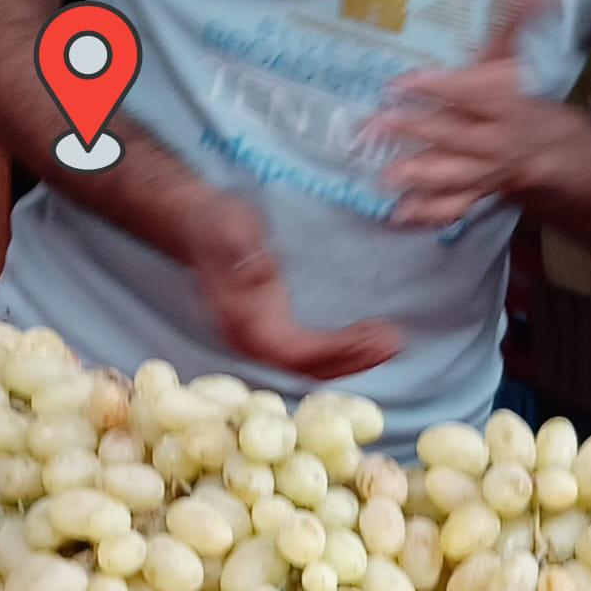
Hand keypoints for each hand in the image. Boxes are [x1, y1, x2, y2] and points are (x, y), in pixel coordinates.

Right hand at [180, 191, 401, 379]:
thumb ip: (241, 250)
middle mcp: (255, 342)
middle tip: (395, 343)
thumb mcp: (228, 225)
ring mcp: (265, 340)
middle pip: (313, 369)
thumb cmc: (214, 221)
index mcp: (246, 325)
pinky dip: (344, 353)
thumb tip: (259, 275)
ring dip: (356, 359)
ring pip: (316, 367)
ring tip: (392, 342)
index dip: (338, 352)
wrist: (195, 222)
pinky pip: (313, 355)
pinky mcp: (275, 332)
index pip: (298, 354)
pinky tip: (369, 339)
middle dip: (356, 360)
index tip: (373, 339)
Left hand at [375, 0, 576, 229]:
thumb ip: (517, 21)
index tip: (401, 83)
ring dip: (418, 178)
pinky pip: (453, 209)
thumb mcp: (516, 63)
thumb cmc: (526, 107)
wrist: (554, 159)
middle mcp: (493, 142)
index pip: (467, 94)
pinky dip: (427, 214)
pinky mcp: (475, 195)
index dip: (435, 88)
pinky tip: (400, 216)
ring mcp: (484, 173)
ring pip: (451, 176)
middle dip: (412, 132)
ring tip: (386, 177)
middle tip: (375, 127)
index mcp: (502, 106)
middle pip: (451, 136)